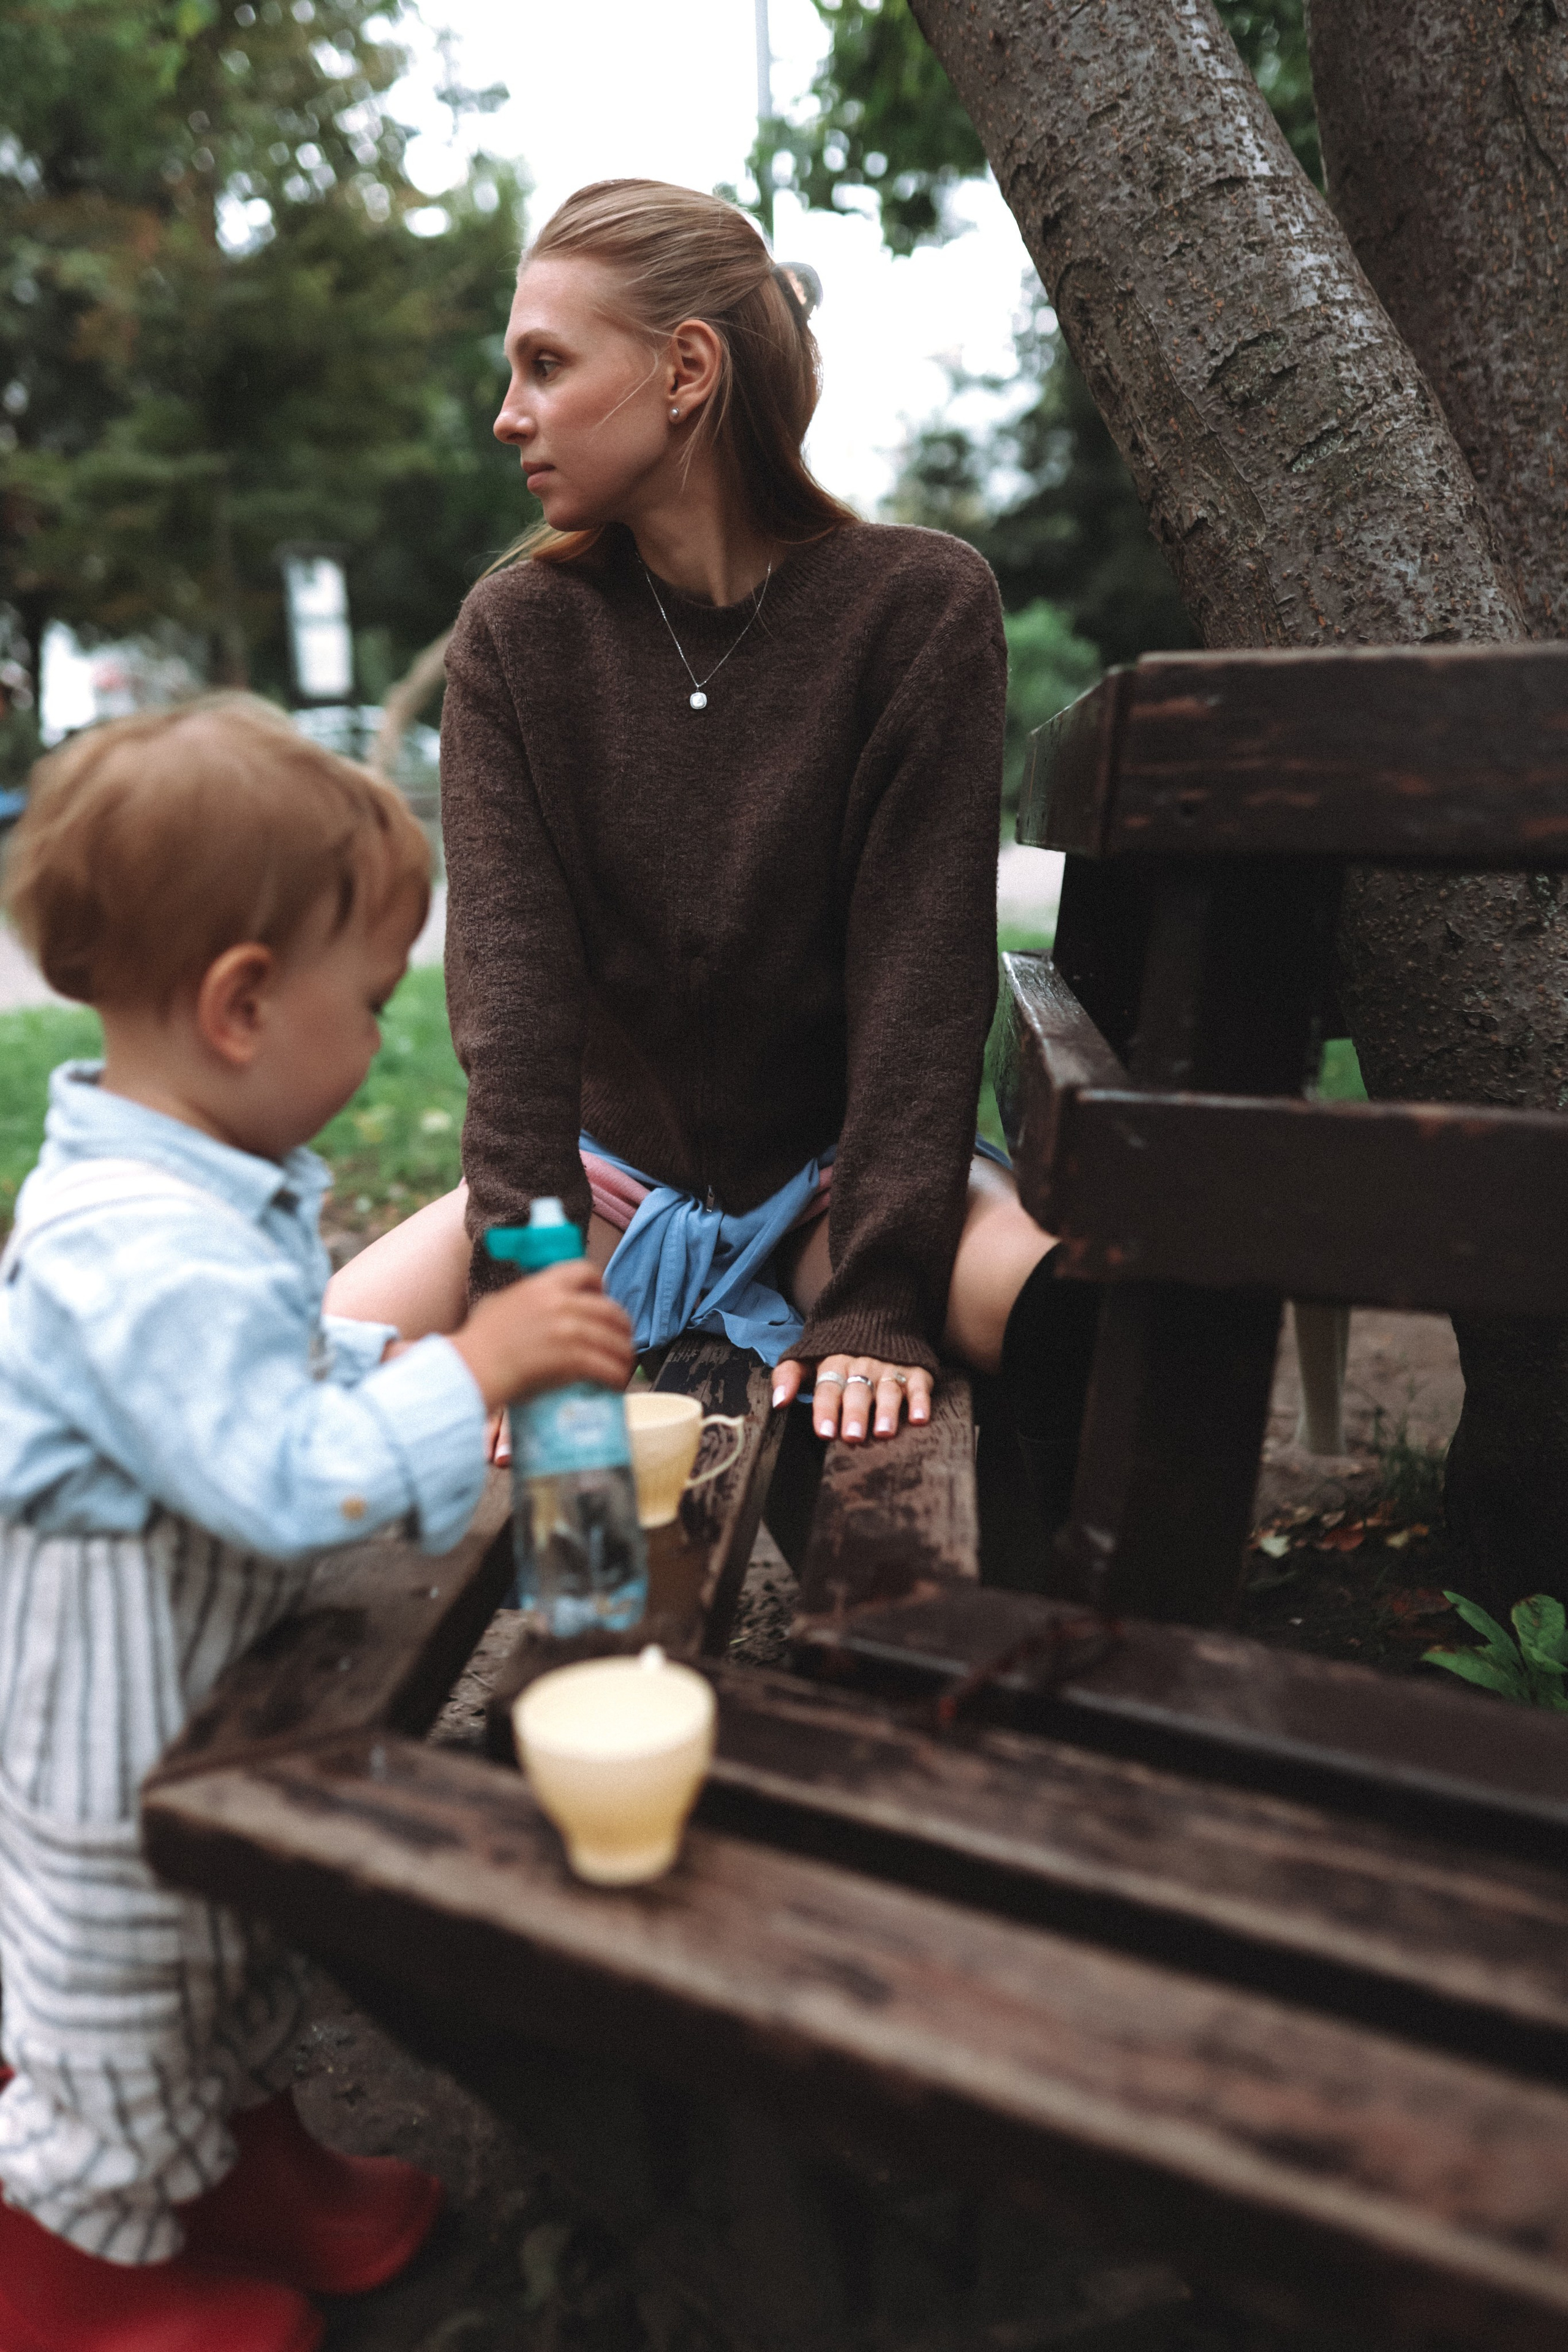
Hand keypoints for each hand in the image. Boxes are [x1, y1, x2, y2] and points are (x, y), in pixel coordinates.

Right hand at [449, 1260, 633, 1415]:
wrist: (470, 1370)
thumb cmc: (478, 1344)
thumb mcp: (499, 1304)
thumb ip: (522, 1300)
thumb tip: (532, 1304)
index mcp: (543, 1285)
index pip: (587, 1272)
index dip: (602, 1288)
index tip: (603, 1303)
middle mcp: (560, 1302)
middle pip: (610, 1310)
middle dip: (622, 1329)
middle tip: (619, 1343)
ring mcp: (568, 1330)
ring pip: (614, 1340)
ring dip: (623, 1356)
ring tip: (621, 1369)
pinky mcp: (573, 1359)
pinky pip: (608, 1366)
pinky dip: (616, 1376)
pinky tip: (616, 1384)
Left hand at [771, 1354, 932, 1443]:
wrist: (875, 1318)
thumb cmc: (836, 1351)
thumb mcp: (807, 1357)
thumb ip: (788, 1376)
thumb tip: (777, 1402)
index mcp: (834, 1364)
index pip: (828, 1389)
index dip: (826, 1410)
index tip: (824, 1432)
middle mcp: (863, 1366)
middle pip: (858, 1391)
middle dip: (855, 1413)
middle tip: (853, 1436)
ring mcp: (890, 1368)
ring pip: (888, 1390)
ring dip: (887, 1411)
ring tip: (883, 1432)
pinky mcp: (915, 1371)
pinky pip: (919, 1385)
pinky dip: (921, 1401)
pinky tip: (920, 1418)